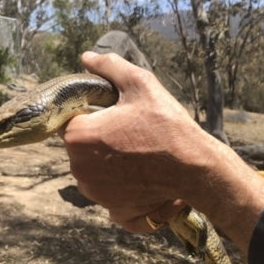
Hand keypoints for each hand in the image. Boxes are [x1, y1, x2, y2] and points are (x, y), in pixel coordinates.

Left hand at [59, 52, 263, 251]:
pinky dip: (115, 180)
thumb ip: (109, 67)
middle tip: (127, 131)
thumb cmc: (166, 125)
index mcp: (78, 136)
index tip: (111, 114)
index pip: (70, 118)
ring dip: (105, 159)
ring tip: (135, 152)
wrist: (192, 168)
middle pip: (79, 145)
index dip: (90, 113)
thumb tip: (86, 57)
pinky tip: (136, 171)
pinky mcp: (109, 206)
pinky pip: (105, 187)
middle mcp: (78, 167)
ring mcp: (93, 191)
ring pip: (91, 167)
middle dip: (97, 136)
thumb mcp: (141, 85)